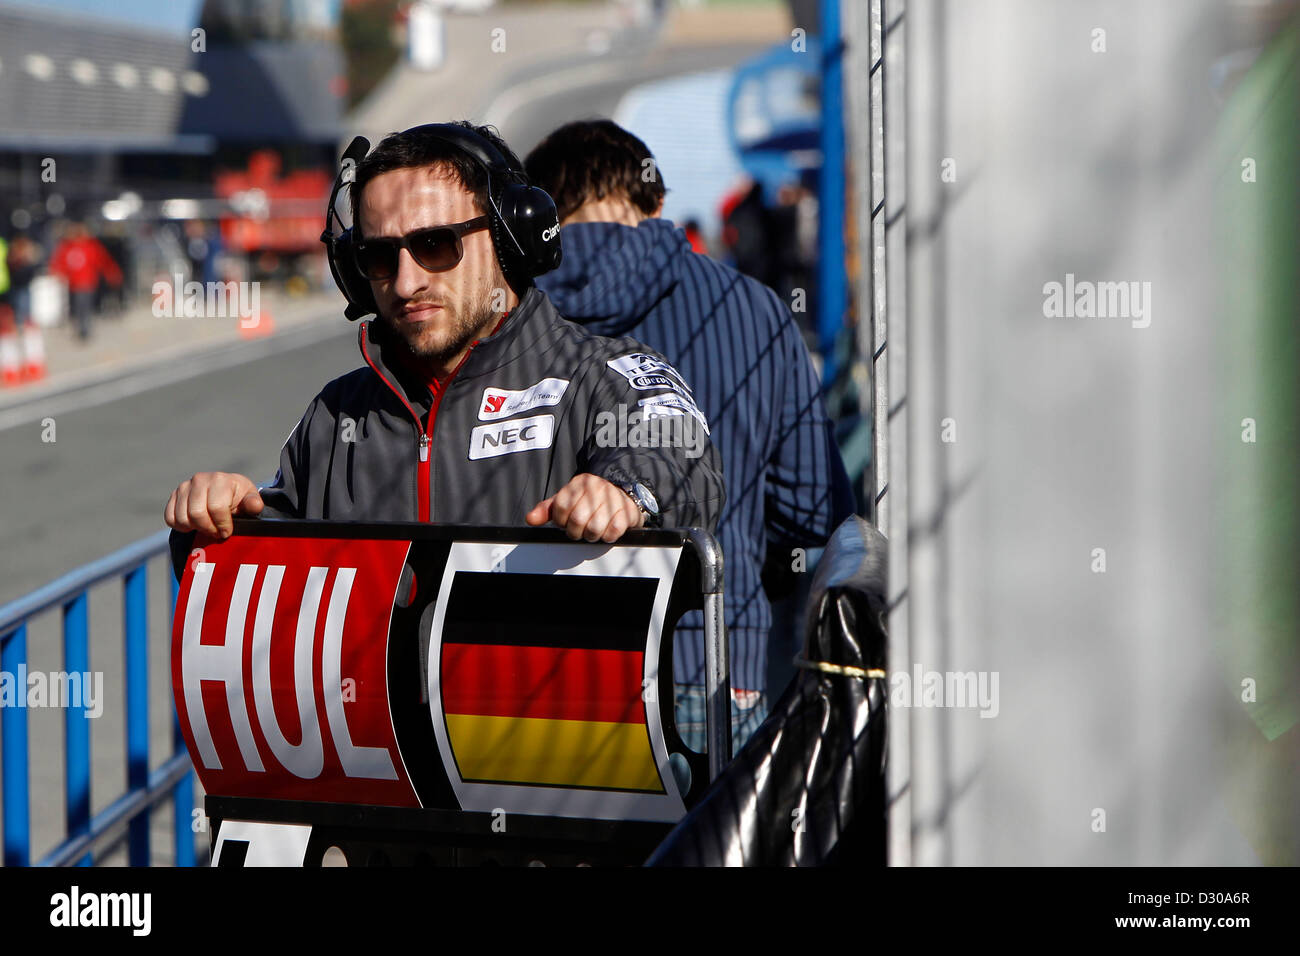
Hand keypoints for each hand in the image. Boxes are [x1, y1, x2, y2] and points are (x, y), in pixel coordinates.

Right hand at [164, 472, 263, 538]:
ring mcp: (184, 487)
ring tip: (207, 528)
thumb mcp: (250, 498)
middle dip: (208, 528)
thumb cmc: (238, 497)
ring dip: (195, 529)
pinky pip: (170, 518)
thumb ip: (253, 503)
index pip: (216, 508)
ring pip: (182, 517)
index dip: (222, 525)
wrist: (223, 491)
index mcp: (220, 480)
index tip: (227, 531)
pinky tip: (193, 525)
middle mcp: (200, 479)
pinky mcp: (174, 496)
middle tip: (216, 533)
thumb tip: (255, 506)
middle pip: (197, 513)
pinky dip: (180, 527)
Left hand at [525, 474, 643, 541]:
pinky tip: (606, 530)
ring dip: (592, 536)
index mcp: (579, 483)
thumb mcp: (568, 500)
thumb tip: (531, 518)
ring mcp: (613, 498)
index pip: (561, 508)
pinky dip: (608, 536)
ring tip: (593, 530)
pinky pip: (612, 532)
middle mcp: (596, 488)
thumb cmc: (592, 500)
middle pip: (577, 520)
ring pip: (594, 529)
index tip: (566, 522)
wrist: (623, 494)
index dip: (561, 521)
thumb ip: (548, 510)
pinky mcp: (626, 511)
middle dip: (576, 531)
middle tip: (580, 530)